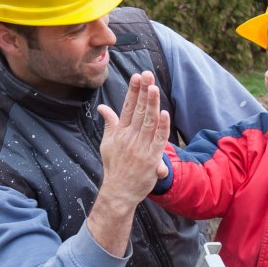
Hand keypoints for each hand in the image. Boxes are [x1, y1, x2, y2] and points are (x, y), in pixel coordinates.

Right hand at [95, 71, 171, 208]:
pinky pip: (158, 140)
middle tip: (148, 75)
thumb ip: (109, 124)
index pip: (127, 107)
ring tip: (154, 88)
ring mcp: (141, 148)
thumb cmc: (114, 167)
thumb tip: (103, 107)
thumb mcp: (107, 143)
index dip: (133, 91)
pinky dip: (162, 127)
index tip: (137, 77)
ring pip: (148, 122)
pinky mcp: (151, 159)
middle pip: (138, 111)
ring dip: (152, 104)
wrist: (119, 192)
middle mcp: (130, 138)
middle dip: (143, 92)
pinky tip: (164, 113)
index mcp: (120, 133)